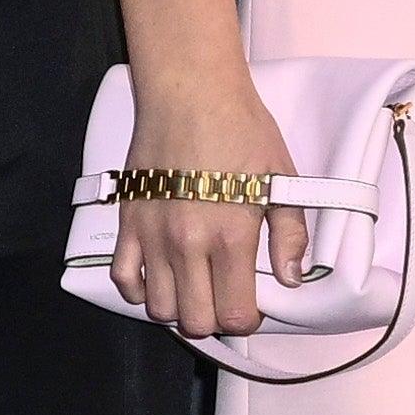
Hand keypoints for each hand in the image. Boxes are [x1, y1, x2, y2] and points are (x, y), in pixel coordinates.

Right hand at [105, 69, 311, 341]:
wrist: (191, 94)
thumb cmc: (242, 131)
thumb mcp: (282, 179)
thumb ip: (290, 234)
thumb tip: (291, 279)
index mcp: (231, 237)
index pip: (235, 315)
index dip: (248, 319)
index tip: (252, 304)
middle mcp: (189, 245)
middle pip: (195, 321)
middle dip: (214, 319)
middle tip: (223, 295)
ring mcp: (153, 236)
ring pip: (159, 308)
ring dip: (179, 306)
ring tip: (195, 285)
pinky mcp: (129, 222)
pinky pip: (124, 278)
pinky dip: (140, 289)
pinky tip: (160, 275)